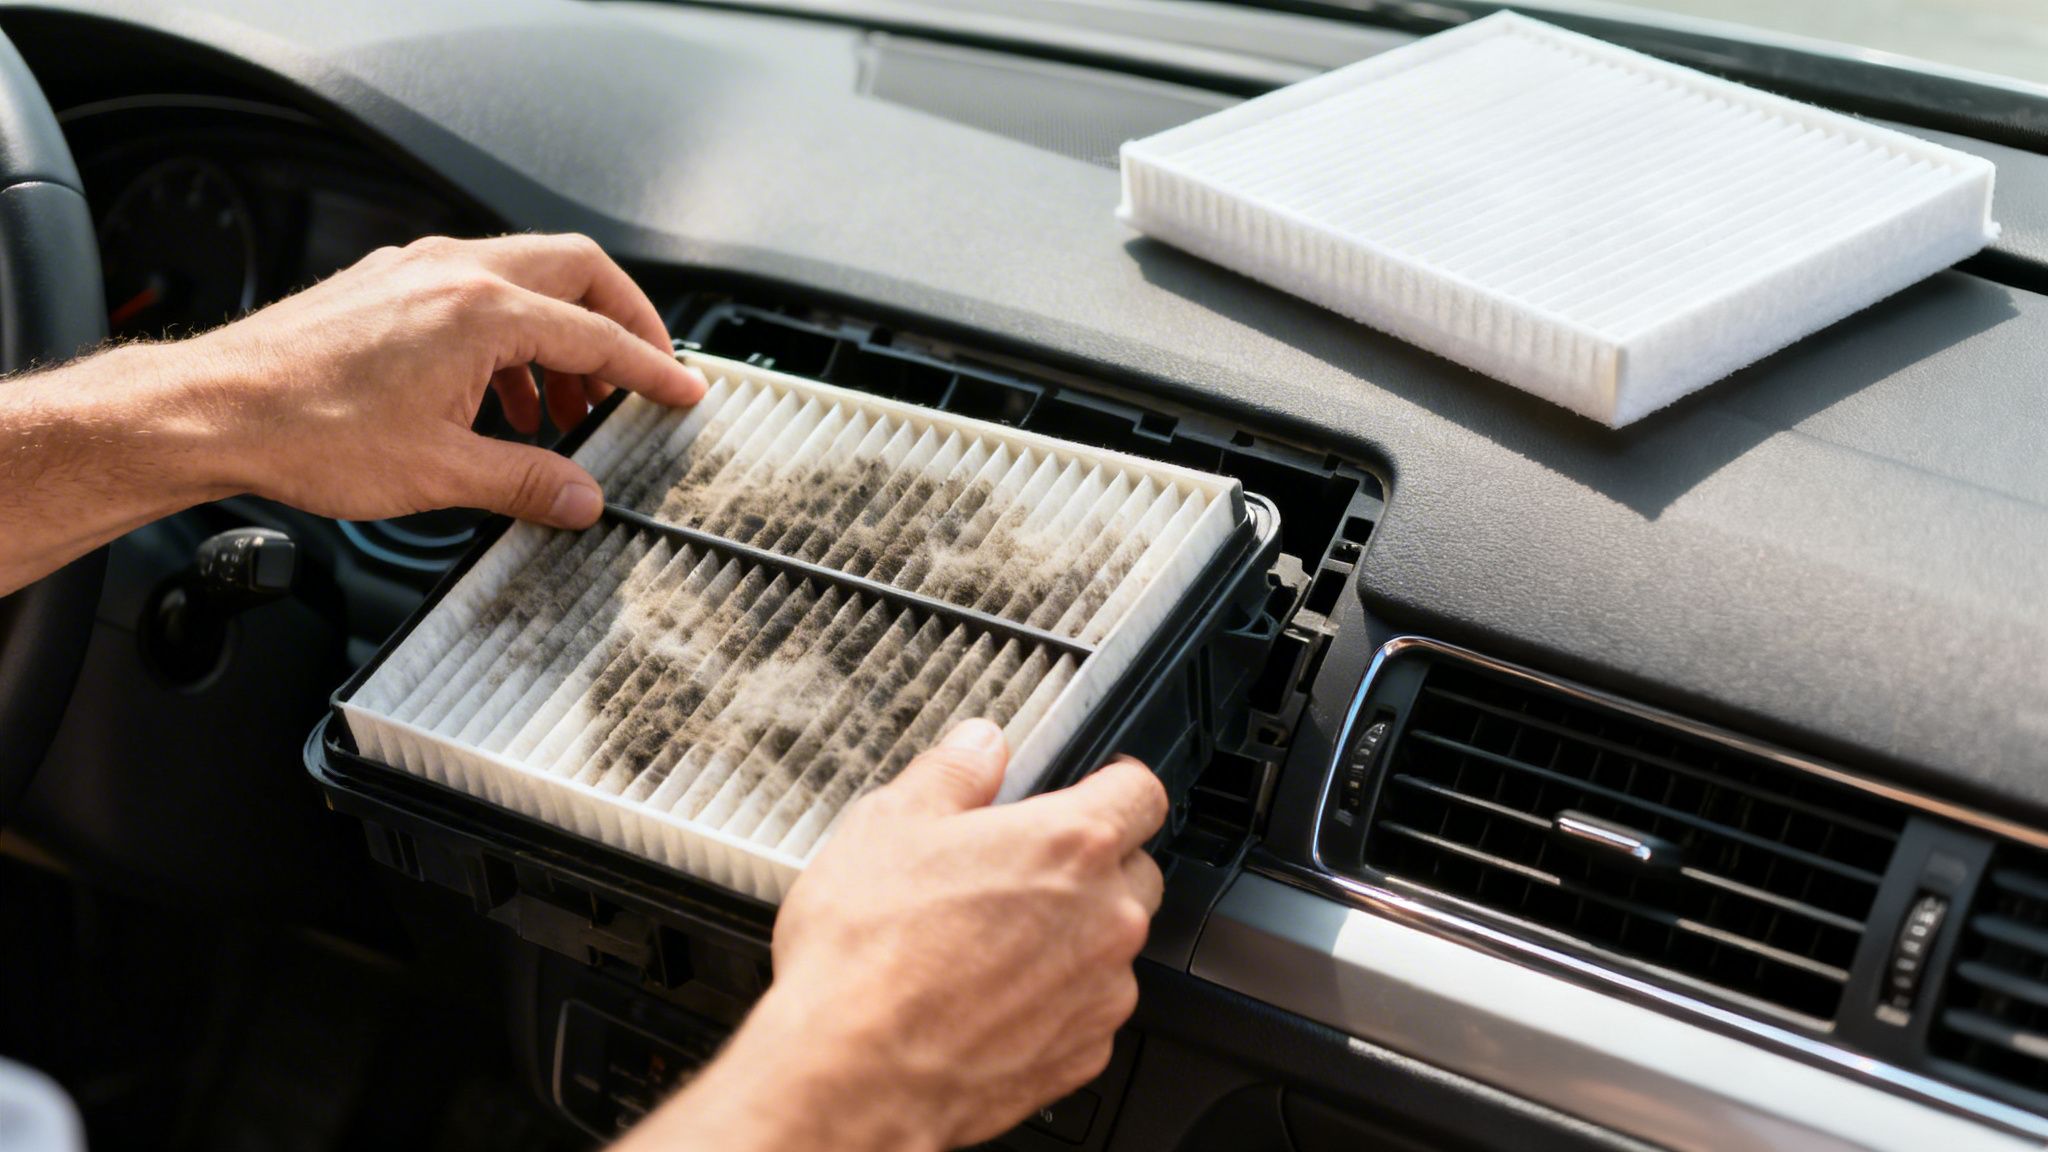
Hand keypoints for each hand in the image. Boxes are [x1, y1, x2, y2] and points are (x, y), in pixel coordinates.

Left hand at [174, 232, 704, 527]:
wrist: (213, 411)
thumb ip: (526, 481)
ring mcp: (416, 271)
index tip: (683, 390)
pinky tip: (498, 400)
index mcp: (480, 309)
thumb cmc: (307, 431)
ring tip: (565, 410)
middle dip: (622, 321)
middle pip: (576, 269)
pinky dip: (510, 337)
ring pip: (525, 279)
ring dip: (560, 337)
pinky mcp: (386, 286)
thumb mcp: (439, 472)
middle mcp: (452, 270)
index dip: (652, 367)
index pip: (597, 332)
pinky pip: (476, 292)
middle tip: (644, 373)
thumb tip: (580, 497)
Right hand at [616, 721, 1166, 1151]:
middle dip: (1091, 864)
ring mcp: (1100, 992)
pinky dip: (1053, 998)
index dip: (1115, 784)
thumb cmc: (867, 954)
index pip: (1143, 793)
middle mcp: (1105, 918)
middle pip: (1134, 870)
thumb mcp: (889, 824)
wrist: (852, 1073)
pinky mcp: (1083, 1053)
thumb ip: (953, 772)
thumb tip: (981, 744)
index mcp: (1069, 844)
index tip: (1092, 789)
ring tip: (987, 941)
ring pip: (1111, 945)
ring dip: (1071, 936)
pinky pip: (1087, 1008)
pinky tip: (988, 994)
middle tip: (1019, 870)